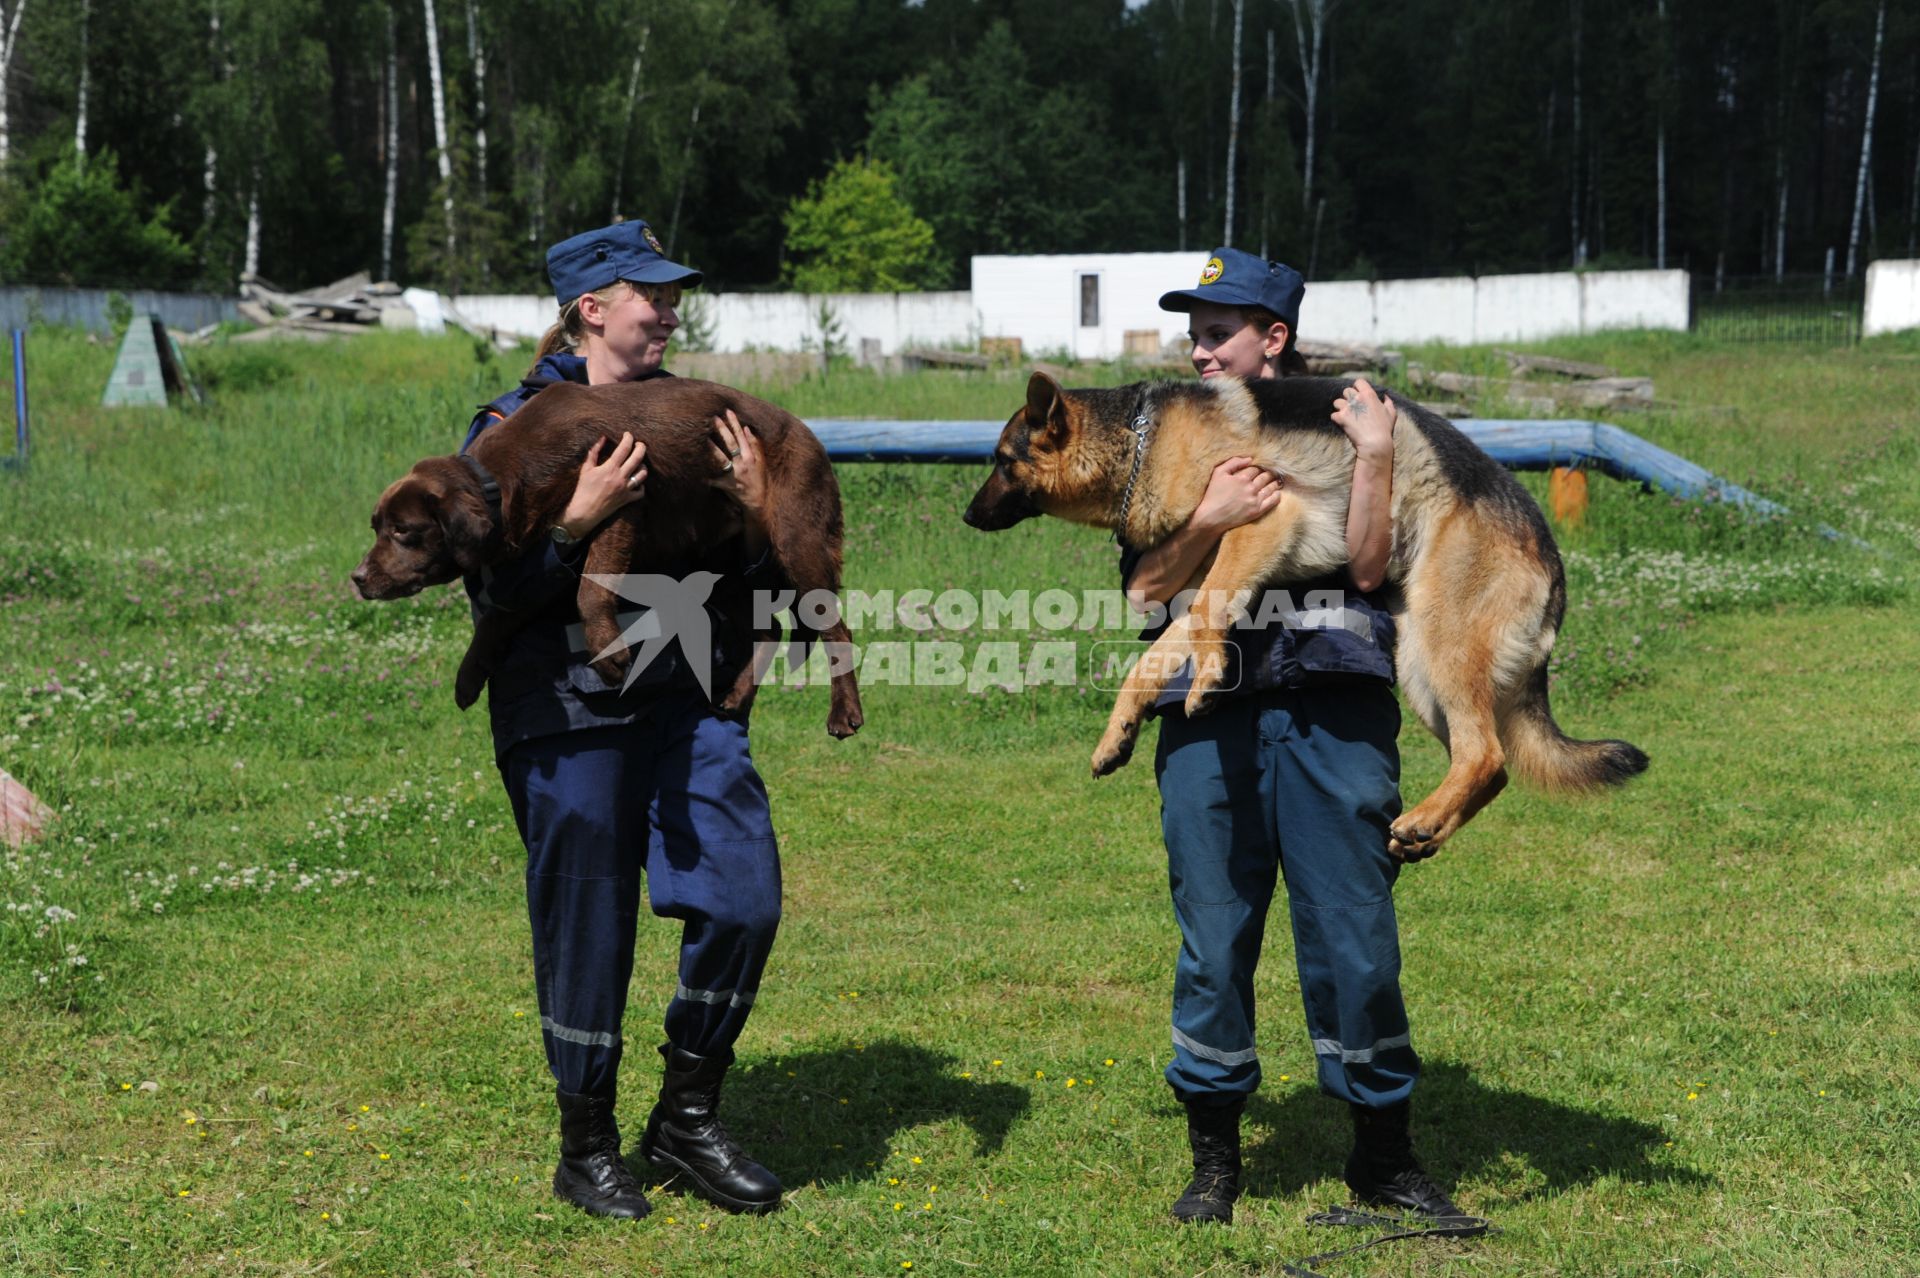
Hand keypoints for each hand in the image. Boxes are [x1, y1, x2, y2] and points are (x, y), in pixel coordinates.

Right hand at [557, 431, 646, 539]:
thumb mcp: (586, 469)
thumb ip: (594, 452)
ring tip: (639, 462)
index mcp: (610, 468)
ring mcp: (625, 489)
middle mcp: (620, 477)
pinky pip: (641, 492)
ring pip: (643, 474)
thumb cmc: (583, 489)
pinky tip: (637, 482)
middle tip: (640, 444)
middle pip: (637, 458)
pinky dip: (641, 486)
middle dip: (641, 447)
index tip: (628, 434)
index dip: (628, 438)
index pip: (624, 448)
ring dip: (643, 466)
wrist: (585, 511)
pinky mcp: (627, 499)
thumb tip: (602, 438)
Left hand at [709, 410, 768, 537]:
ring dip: (712, 447)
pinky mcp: (726, 485)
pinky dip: (705, 475)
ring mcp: (734, 474)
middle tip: (712, 418)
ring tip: (704, 437)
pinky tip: (694, 469)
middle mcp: (742, 464)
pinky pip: (713, 479)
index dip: (734, 423)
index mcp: (750, 456)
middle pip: (730, 443)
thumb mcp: (761, 462)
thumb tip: (747, 429)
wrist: (758, 502)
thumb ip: (755, 445)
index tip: (727, 411)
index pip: (741, 436)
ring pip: (721, 458)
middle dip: (722, 430)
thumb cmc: (759, 480)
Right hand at [1191, 456, 1282, 534]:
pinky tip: (1277, 493)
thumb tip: (1249, 459)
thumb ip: (1233, 462)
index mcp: (1242, 478)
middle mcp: (1251, 488)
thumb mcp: (1218, 473)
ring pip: (1270, 487)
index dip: (1258, 467)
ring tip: (1277, 480)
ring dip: (1274, 482)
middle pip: (1265, 477)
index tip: (1260, 468)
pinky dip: (1276, 495)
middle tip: (1271, 472)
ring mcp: (1255, 500)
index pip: (1256, 468)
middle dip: (1268, 473)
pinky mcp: (1257, 511)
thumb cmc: (1212, 494)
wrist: (1211, 518)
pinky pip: (1272, 501)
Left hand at [1333, 377, 1395, 465]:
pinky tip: (1343, 424)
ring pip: (1337, 402)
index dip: (1357, 387)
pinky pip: (1333, 415)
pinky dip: (1337, 419)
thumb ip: (1388, 403)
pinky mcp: (1341, 418)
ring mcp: (1348, 408)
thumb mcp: (1391, 414)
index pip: (1358, 382)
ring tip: (1346, 416)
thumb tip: (1385, 396)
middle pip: (1346, 391)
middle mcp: (1357, 399)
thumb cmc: (1384, 429)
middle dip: (1348, 398)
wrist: (1375, 443)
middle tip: (1352, 408)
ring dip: (1340, 408)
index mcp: (1369, 395)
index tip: (1358, 395)